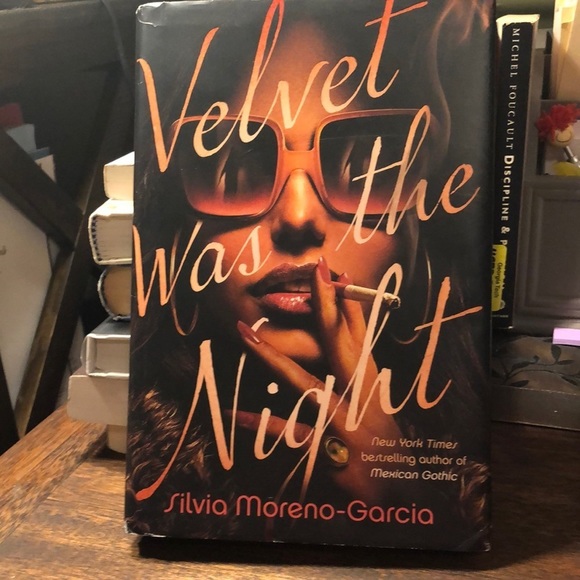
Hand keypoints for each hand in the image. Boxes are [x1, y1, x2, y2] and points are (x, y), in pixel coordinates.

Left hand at [236, 256, 401, 503]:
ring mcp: (347, 427)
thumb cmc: (386, 451)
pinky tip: (235, 413)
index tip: (336, 272)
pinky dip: (262, 425)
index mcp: (373, 388)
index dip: (349, 304)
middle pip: (342, 347)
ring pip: (307, 385)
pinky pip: (291, 437)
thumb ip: (360, 379)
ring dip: (274, 358)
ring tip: (245, 334)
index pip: (361, 339)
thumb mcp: (379, 411)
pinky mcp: (332, 455)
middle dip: (326, 307)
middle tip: (313, 271)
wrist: (402, 497)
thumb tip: (342, 346)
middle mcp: (363, 401)